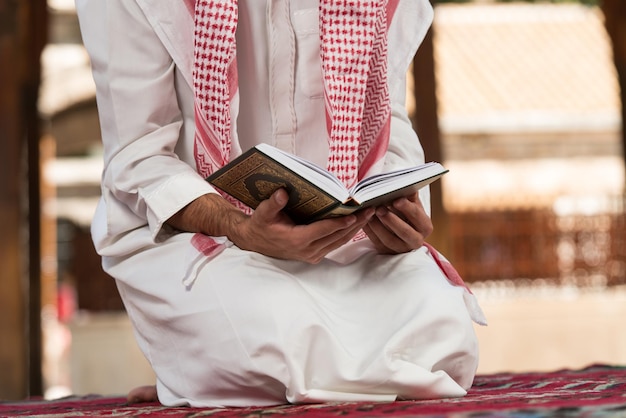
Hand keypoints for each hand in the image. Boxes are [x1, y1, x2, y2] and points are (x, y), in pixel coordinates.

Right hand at [167, 189, 373, 263]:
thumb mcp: (262, 213)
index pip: (324, 231)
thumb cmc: (260, 225)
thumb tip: (283, 192)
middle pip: (337, 237)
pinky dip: (347, 233)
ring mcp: (312, 255)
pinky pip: (335, 244)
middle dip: (356, 224)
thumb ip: (272, 204)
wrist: (254, 241)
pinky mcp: (315, 254)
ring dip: (355, 229)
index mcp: (297, 241)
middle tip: (372, 210)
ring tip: (370, 214)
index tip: (355, 213)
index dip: (340, 222)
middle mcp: (307, 251)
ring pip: (339, 242)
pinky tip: (358, 222)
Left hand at [363, 192, 432, 253]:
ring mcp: (401, 248)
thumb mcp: (412, 206)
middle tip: (379, 208)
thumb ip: (410, 196)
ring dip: (378, 226)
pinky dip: (370, 231)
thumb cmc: (407, 216)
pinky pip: (377, 242)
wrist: (402, 234)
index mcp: (425, 226)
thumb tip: (406, 183)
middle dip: (391, 219)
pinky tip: (364, 221)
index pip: (417, 216)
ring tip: (369, 213)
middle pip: (404, 231)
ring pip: (389, 239)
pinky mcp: (387, 252)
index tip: (396, 200)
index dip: (407, 208)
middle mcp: (416, 240)